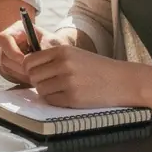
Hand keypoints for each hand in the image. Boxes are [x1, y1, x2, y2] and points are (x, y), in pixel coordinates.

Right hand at [0, 20, 70, 84]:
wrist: (56, 54)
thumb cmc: (53, 45)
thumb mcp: (50, 43)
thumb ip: (40, 49)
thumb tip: (26, 60)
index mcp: (16, 30)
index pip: (3, 39)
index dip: (11, 50)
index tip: (23, 59)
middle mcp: (8, 42)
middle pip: (4, 57)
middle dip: (18, 66)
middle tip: (33, 71)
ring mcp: (6, 55)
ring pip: (5, 68)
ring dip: (20, 74)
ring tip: (36, 74)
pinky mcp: (7, 67)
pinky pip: (9, 76)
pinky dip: (20, 78)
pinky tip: (32, 77)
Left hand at [23, 47, 144, 108]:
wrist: (123, 80)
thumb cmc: (98, 68)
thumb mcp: (75, 54)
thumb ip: (53, 58)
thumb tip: (29, 67)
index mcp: (61, 50)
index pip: (30, 60)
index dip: (31, 69)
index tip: (38, 73)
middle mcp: (63, 64)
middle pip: (33, 76)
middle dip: (38, 81)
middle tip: (50, 83)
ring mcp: (68, 81)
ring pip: (40, 89)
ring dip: (47, 92)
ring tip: (61, 89)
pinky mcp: (73, 98)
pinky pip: (52, 101)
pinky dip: (56, 100)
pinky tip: (67, 96)